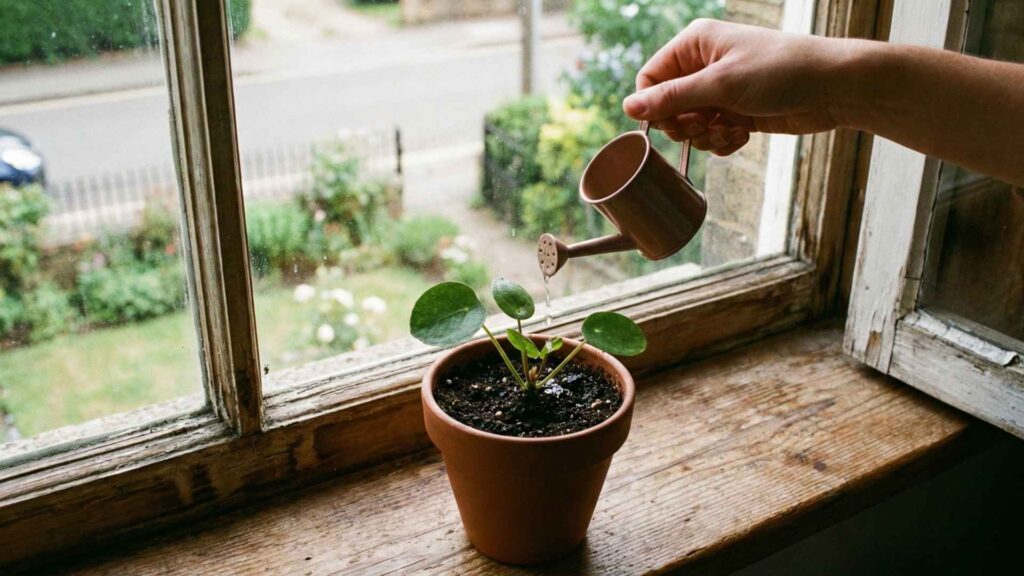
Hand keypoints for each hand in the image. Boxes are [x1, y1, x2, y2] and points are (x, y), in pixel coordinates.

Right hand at [623, 19, 847, 155]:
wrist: (833, 88)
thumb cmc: (781, 71)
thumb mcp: (721, 84)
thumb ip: (671, 98)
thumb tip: (627, 107)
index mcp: (695, 44)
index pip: (650, 79)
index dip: (654, 106)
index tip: (674, 122)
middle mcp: (704, 65)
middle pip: (667, 107)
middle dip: (684, 125)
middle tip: (706, 125)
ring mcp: (721, 91)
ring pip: (689, 126)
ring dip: (705, 137)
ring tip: (731, 130)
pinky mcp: (736, 113)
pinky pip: (711, 136)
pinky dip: (722, 142)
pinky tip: (742, 136)